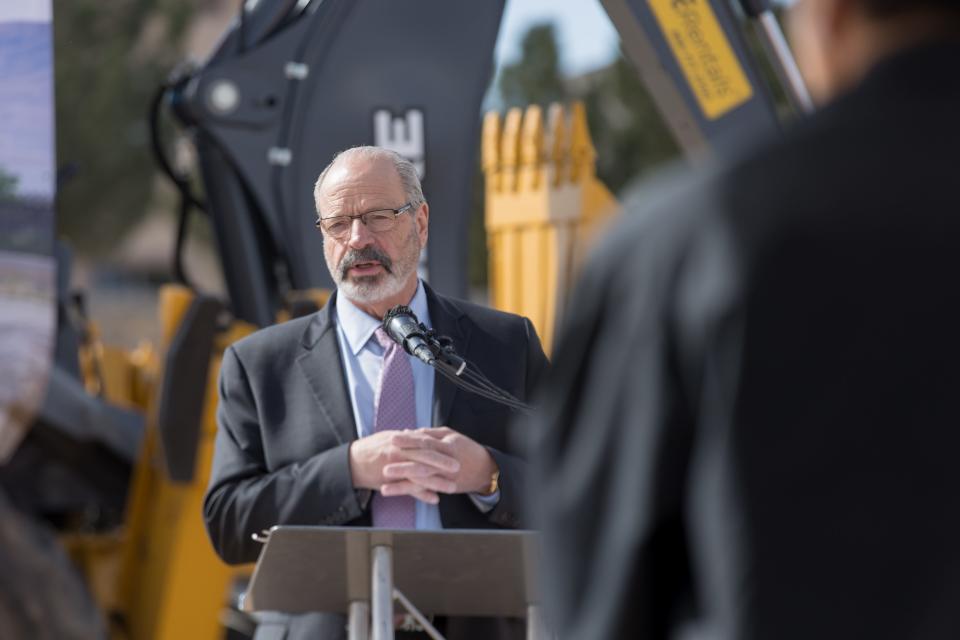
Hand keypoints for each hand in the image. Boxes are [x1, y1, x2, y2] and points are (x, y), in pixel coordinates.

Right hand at [349, 430, 460, 503]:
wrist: (352, 462)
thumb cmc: (371, 449)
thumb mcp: (388, 438)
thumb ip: (405, 438)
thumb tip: (417, 433)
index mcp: (400, 441)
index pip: (424, 442)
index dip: (439, 446)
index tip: (453, 450)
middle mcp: (398, 452)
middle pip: (424, 457)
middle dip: (442, 462)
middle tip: (458, 467)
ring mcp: (394, 467)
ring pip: (419, 475)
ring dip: (437, 482)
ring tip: (452, 487)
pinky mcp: (390, 482)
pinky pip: (408, 489)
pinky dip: (422, 495)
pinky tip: (434, 499)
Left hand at [381, 427, 497, 496]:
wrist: (485, 470)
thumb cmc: (467, 449)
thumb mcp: (452, 436)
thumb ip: (431, 434)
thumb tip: (410, 431)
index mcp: (448, 445)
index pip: (426, 441)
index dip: (409, 440)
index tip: (393, 438)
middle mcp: (447, 462)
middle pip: (422, 461)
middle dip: (402, 462)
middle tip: (384, 463)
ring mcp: (446, 476)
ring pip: (422, 479)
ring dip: (403, 483)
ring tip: (385, 485)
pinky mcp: (445, 487)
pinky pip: (426, 490)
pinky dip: (412, 492)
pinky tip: (398, 493)